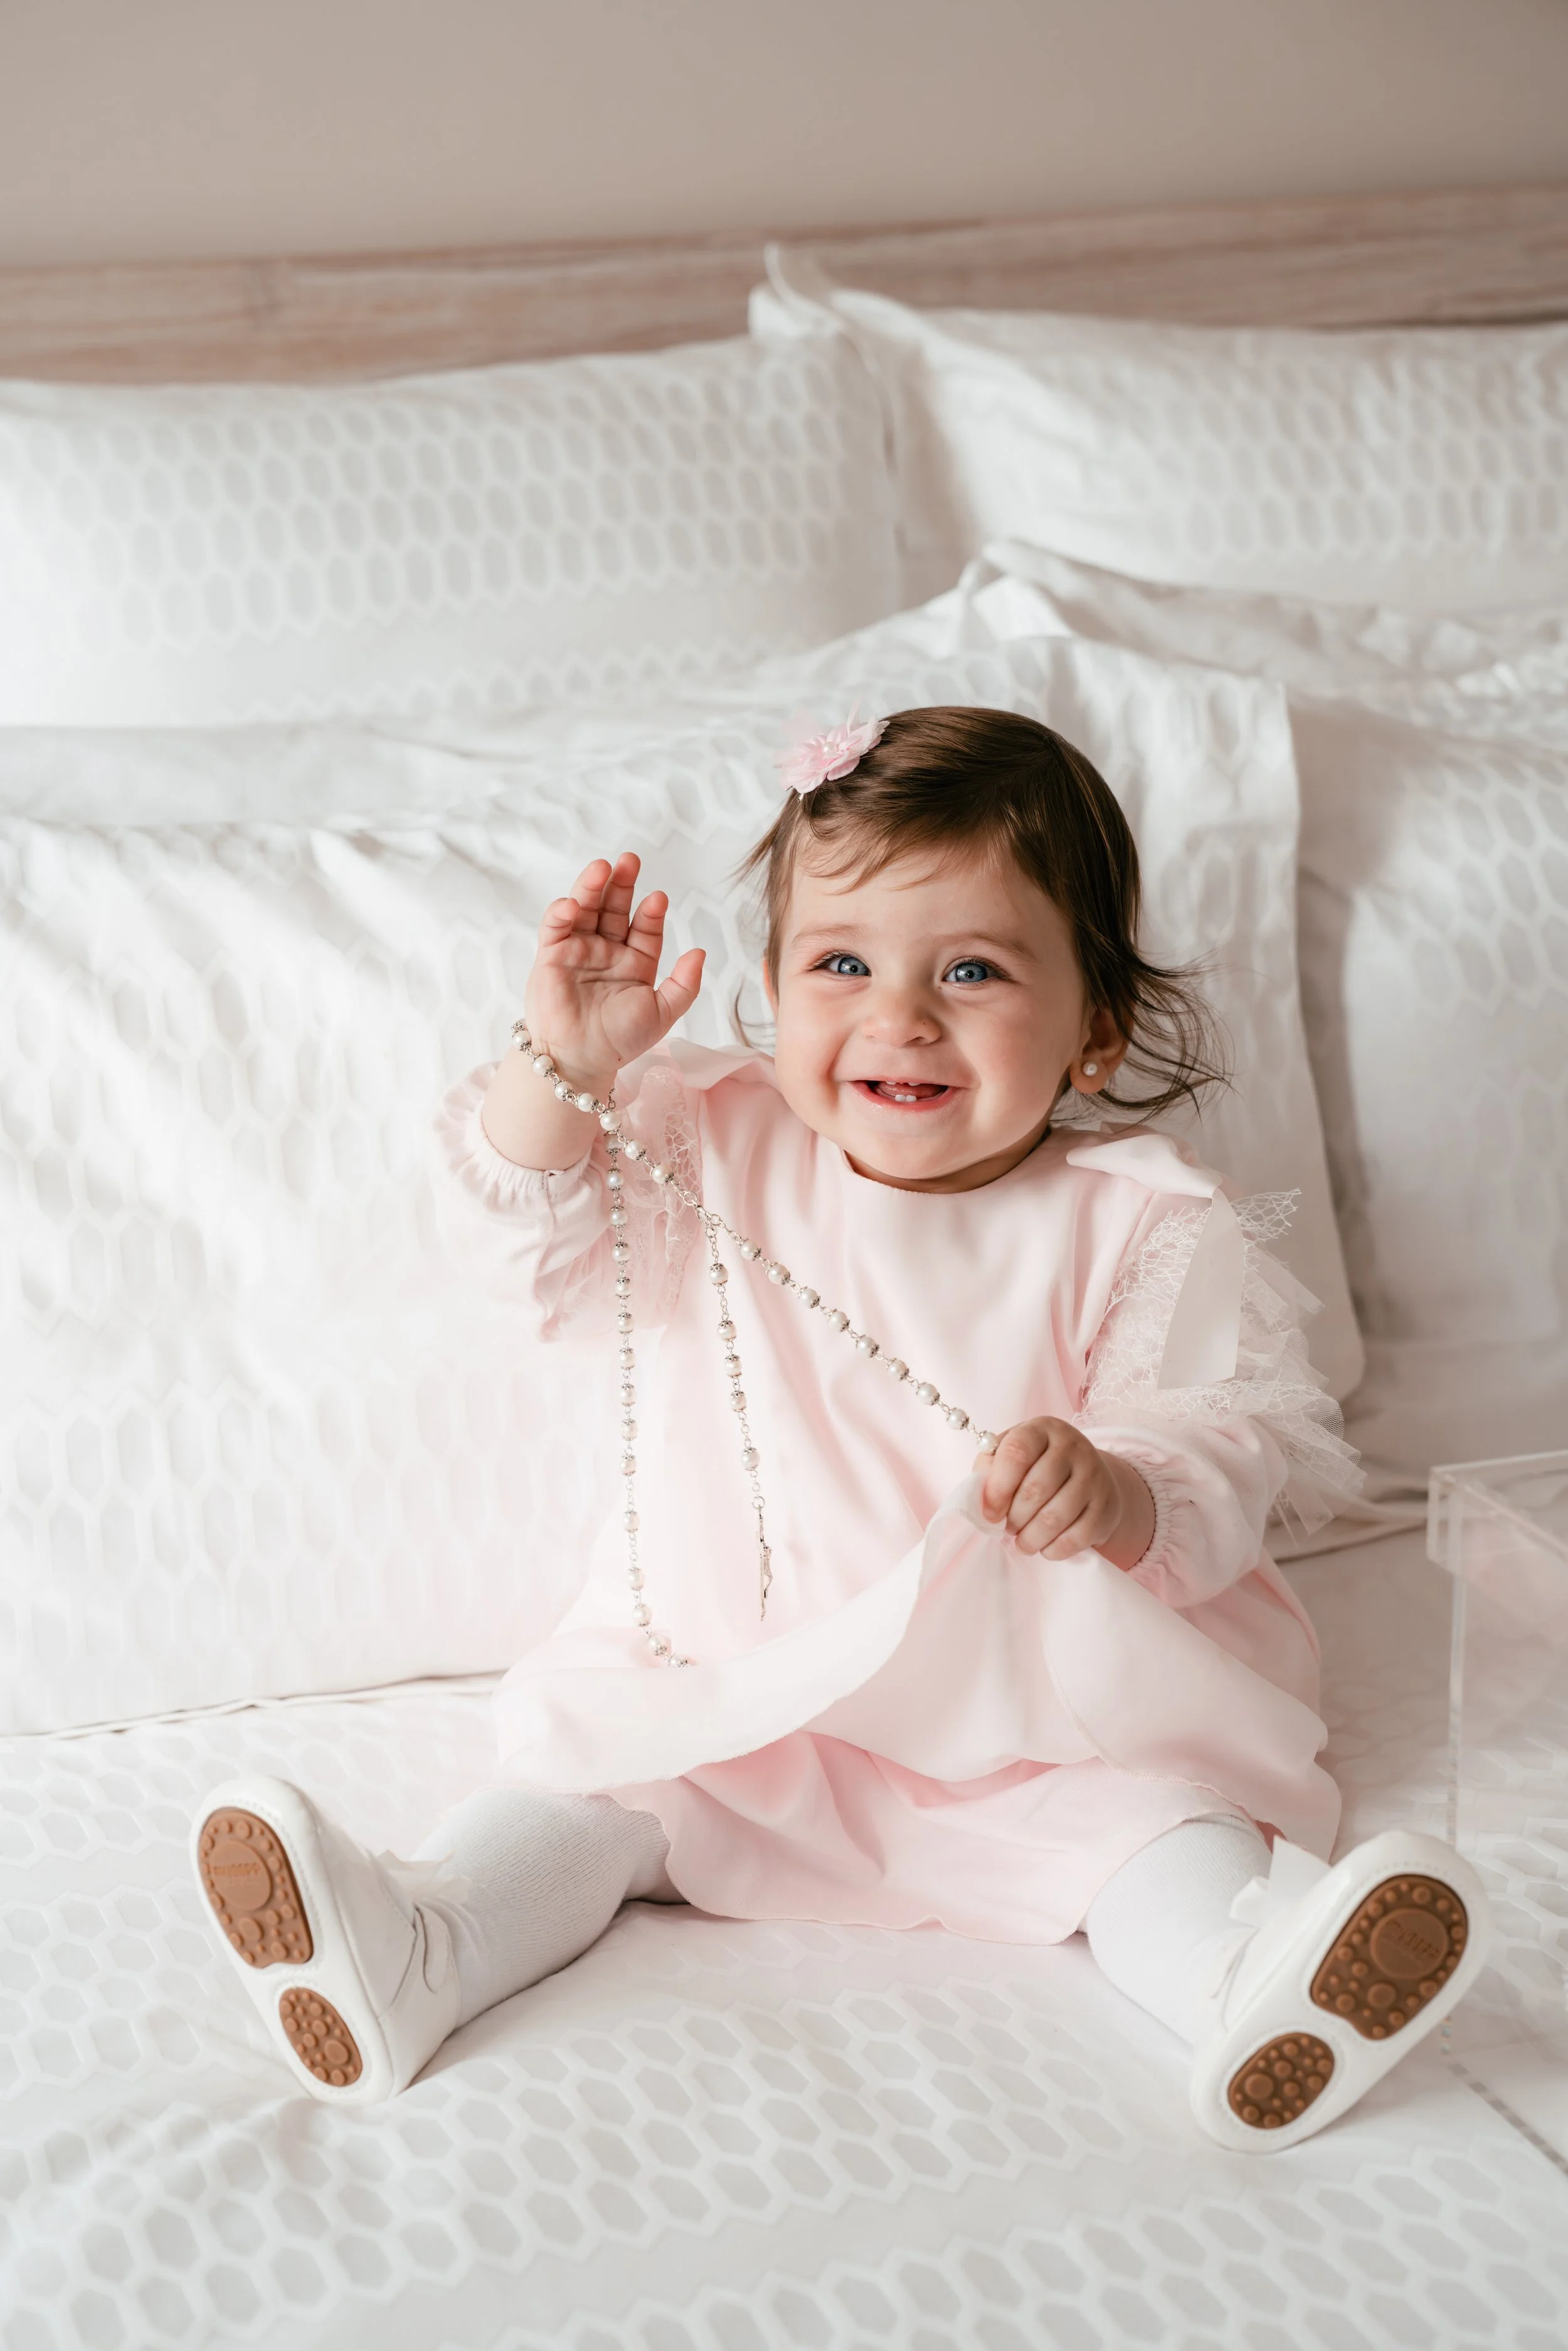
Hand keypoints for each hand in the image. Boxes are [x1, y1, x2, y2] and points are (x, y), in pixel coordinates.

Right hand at [526, 851, 704, 1089]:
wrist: (580, 1060)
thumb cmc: (620, 1040)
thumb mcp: (662, 1013)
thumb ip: (684, 984)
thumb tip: (700, 951)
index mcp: (635, 963)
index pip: (645, 928)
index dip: (651, 912)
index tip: (658, 899)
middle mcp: (606, 952)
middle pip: (614, 909)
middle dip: (622, 884)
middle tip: (630, 860)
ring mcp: (578, 951)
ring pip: (586, 909)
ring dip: (592, 886)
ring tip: (603, 867)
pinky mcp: (551, 956)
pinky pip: (556, 927)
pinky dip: (562, 911)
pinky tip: (573, 903)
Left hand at [976, 1417, 1153, 1569]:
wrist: (1090, 1479)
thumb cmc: (1037, 1468)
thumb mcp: (1010, 1457)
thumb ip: (989, 1471)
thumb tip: (981, 1501)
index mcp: (1042, 1429)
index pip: (1016, 1453)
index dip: (997, 1488)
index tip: (990, 1513)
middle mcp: (1073, 1447)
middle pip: (1035, 1490)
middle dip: (1014, 1518)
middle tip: (1008, 1527)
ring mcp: (1094, 1476)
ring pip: (1054, 1518)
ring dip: (1030, 1539)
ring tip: (1023, 1541)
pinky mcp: (1106, 1507)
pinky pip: (1074, 1538)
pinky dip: (1052, 1550)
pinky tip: (1045, 1546)